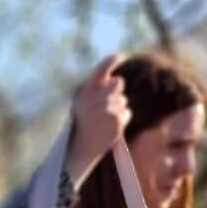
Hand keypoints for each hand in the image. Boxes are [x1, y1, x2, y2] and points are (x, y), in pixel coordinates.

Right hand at [66, 54, 131, 185]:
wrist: (79, 151)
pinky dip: (121, 121)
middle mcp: (95, 100)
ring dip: (117, 109)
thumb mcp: (84, 105)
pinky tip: (109, 129)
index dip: (110, 62)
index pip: (100, 71)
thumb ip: (98, 90)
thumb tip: (117, 79)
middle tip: (107, 103)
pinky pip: (127, 113)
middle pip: (117, 83)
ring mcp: (106, 110)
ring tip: (103, 123)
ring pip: (123, 101)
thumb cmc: (82, 126)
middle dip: (116, 90)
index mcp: (84, 94)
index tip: (119, 56)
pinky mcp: (116, 121)